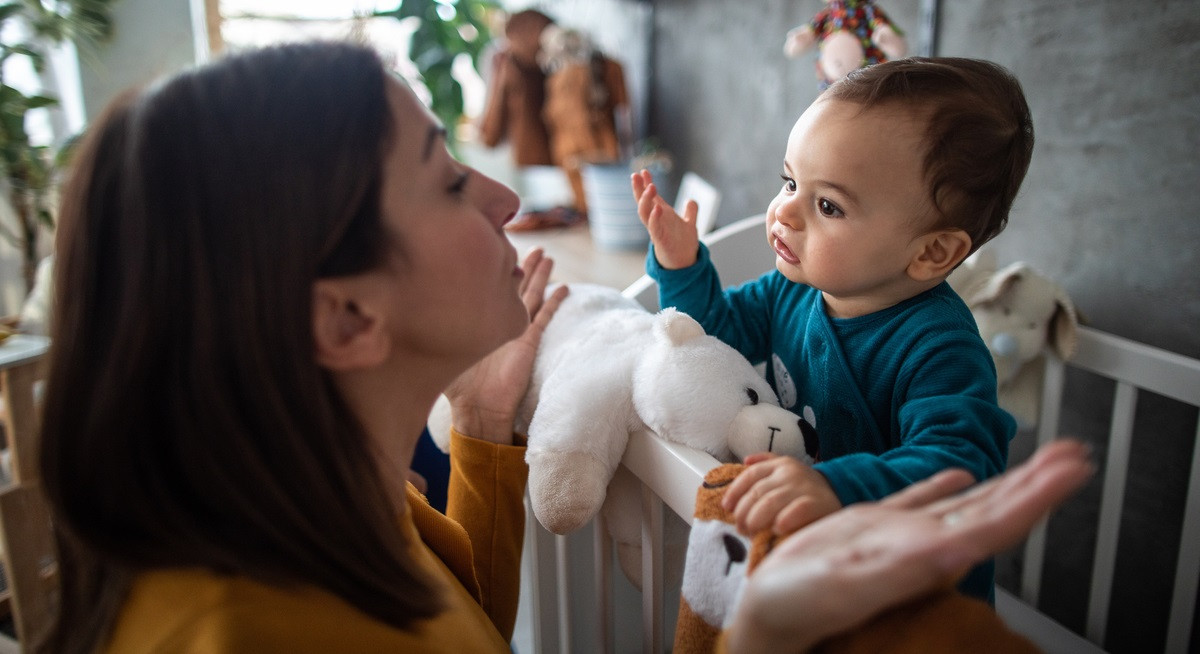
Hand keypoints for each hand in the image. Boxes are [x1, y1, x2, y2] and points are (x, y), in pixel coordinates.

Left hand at [443, 248, 568, 443]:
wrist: (477, 408)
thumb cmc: (455, 383)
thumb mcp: (437, 346)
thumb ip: (427, 325)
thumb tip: (399, 307)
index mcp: (479, 319)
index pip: (488, 285)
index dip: (492, 265)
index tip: (494, 244)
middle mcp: (498, 320)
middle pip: (514, 284)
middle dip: (522, 264)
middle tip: (532, 246)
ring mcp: (516, 329)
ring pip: (531, 294)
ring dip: (540, 275)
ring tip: (547, 256)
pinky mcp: (528, 341)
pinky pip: (544, 316)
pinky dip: (554, 302)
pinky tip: (563, 288)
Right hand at [631, 168, 698, 268]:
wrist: (685, 263)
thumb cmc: (683, 245)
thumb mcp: (689, 224)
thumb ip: (690, 212)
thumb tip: (691, 200)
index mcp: (662, 215)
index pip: (651, 197)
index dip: (646, 184)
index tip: (643, 171)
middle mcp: (656, 221)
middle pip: (642, 202)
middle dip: (638, 189)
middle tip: (636, 175)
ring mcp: (656, 230)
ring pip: (644, 213)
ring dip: (645, 200)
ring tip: (650, 187)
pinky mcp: (660, 240)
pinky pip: (654, 228)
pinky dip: (654, 218)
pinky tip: (657, 208)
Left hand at [722, 453, 841, 535]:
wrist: (842, 492)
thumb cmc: (806, 486)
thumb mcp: (787, 468)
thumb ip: (766, 463)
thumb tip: (745, 461)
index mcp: (780, 464)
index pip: (750, 475)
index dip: (735, 491)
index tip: (726, 508)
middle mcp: (790, 473)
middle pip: (757, 492)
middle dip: (743, 512)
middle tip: (740, 527)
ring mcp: (803, 487)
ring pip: (770, 502)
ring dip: (756, 519)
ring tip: (751, 532)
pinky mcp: (817, 503)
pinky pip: (796, 511)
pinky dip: (783, 520)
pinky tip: (776, 529)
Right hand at [725, 439, 1093, 653]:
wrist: (770, 618)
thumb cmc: (801, 608)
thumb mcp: (851, 585)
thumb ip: (902, 568)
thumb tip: (959, 548)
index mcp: (927, 557)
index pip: (998, 524)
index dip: (1038, 497)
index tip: (1072, 469)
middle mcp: (923, 546)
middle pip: (995, 510)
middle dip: (1037, 482)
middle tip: (1074, 452)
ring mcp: (899, 538)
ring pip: (964, 503)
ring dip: (1006, 480)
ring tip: (1040, 458)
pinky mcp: (869, 530)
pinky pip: (916, 501)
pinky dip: (942, 484)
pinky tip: (960, 473)